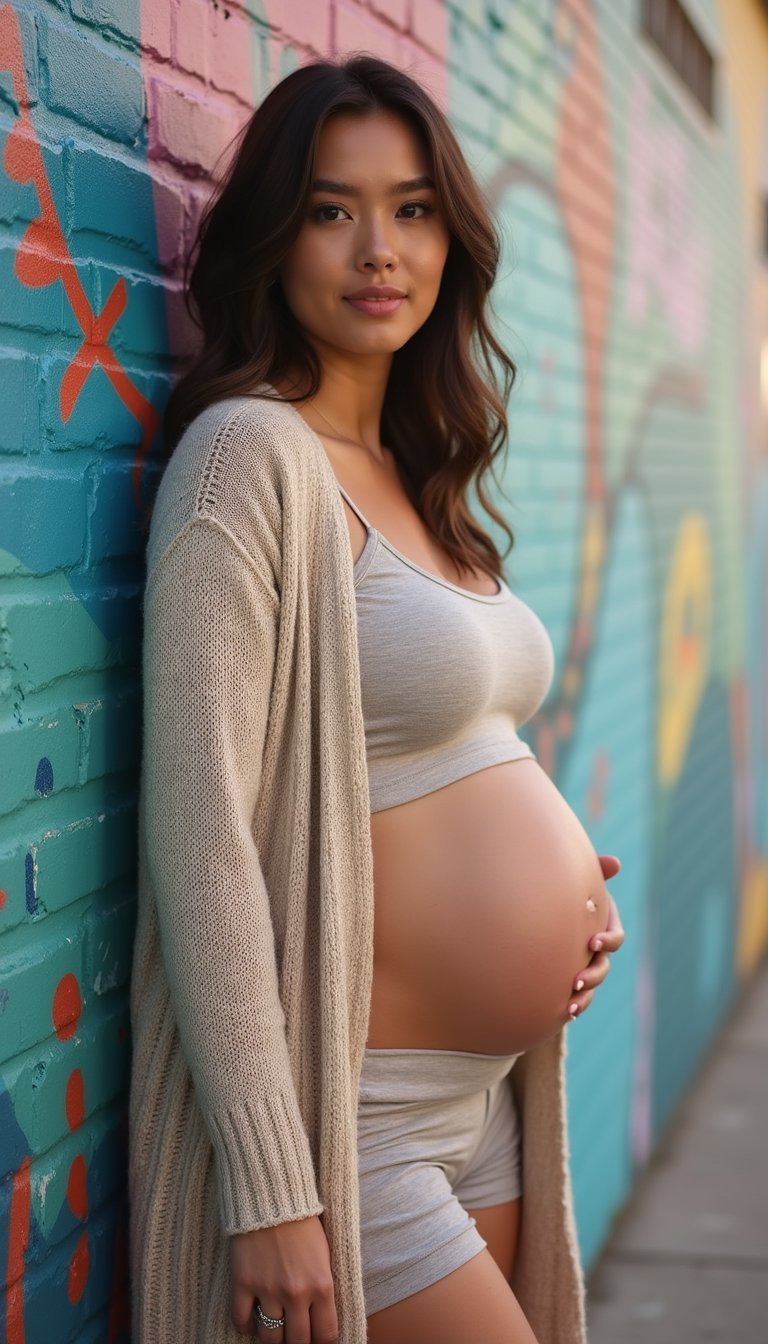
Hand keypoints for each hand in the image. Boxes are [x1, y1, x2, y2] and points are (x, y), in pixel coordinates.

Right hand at [230, 1212, 338, 1341]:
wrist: (273, 1195)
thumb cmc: (303, 1222)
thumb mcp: (325, 1255)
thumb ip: (324, 1287)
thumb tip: (322, 1317)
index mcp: (322, 1285)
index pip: (326, 1334)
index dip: (322, 1341)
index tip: (318, 1338)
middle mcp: (296, 1292)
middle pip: (297, 1342)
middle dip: (297, 1343)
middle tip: (294, 1334)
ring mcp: (267, 1289)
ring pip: (269, 1337)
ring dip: (272, 1337)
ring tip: (274, 1328)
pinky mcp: (243, 1282)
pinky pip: (241, 1320)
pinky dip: (245, 1326)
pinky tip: (251, 1320)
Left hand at [567, 854, 624, 1020]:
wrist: (537, 914)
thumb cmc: (560, 891)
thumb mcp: (574, 882)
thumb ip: (593, 872)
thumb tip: (614, 863)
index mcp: (601, 925)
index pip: (615, 936)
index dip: (608, 941)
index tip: (592, 942)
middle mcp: (596, 948)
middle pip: (604, 965)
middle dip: (594, 974)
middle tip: (576, 980)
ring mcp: (585, 964)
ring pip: (592, 985)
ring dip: (584, 996)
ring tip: (569, 1004)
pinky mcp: (570, 978)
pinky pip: (579, 997)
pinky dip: (575, 1005)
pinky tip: (563, 1012)